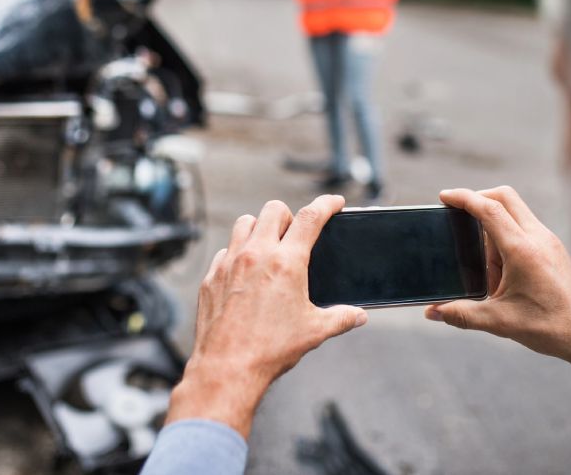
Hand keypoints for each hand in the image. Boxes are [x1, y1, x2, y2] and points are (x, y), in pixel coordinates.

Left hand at [166, 195, 367, 436]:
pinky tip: (244, 273)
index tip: (334, 202)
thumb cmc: (271, 349)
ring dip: (259, 227)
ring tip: (267, 246)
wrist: (227, 368)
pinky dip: (237, 253)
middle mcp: (256, 255)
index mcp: (287, 263)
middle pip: (273, 209)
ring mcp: (230, 263)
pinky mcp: (211, 277)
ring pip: (244, 222)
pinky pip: (225, 251)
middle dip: (288, 215)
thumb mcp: (314, 332)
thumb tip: (358, 316)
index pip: (310, 217)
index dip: (326, 204)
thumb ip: (340, 318)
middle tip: (294, 233)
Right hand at [426, 187, 570, 402]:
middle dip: (479, 200)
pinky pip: (528, 229)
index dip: (464, 198)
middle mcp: (539, 238)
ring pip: (516, 213)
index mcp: (523, 250)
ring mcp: (551, 241)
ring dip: (495, 228)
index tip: (445, 196)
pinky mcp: (557, 249)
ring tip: (489, 269)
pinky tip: (507, 272)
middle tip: (460, 217)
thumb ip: (462, 314)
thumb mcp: (499, 322)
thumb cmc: (551, 328)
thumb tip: (432, 312)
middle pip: (505, 197)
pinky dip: (510, 238)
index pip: (489, 208)